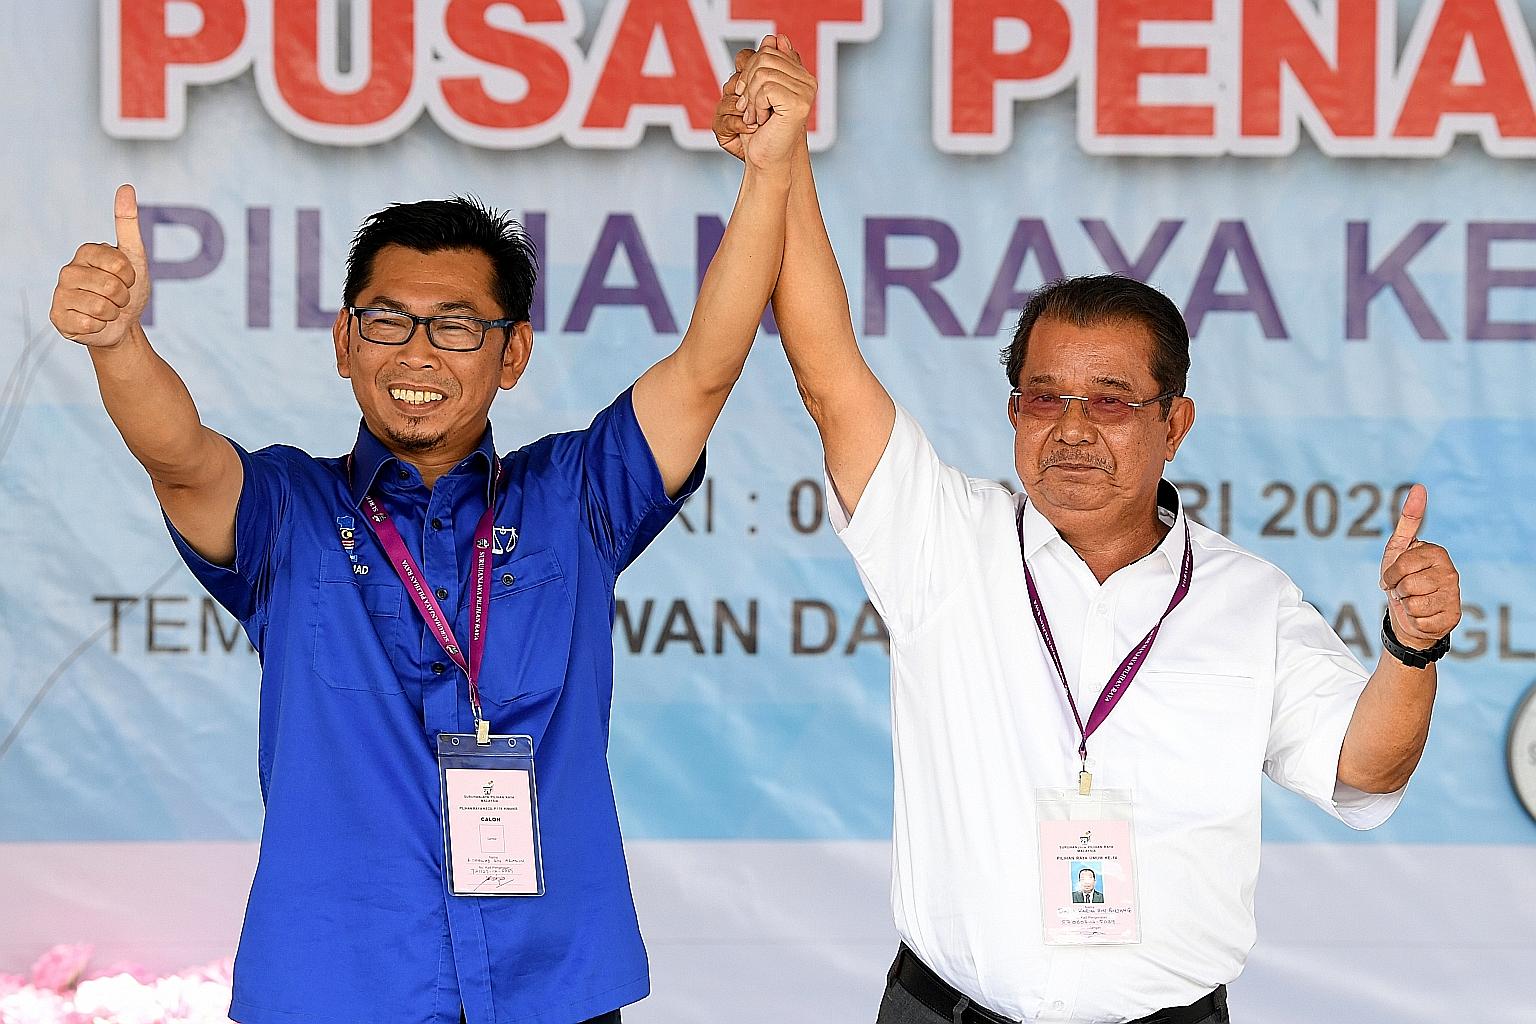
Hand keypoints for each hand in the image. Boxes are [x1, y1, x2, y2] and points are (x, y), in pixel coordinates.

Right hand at [50, 184, 150, 348]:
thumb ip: (128, 224)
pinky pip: (87, 324)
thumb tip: (126, 187)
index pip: (119, 264)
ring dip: (113, 313)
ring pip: (99, 307)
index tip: (128, 278)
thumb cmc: (129, 288)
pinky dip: (99, 327)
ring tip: (108, 310)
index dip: (131, 277)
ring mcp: (60, 294)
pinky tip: (94, 322)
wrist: (122, 324)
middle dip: (123, 297)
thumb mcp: (135, 257)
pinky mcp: (58, 317)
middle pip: (110, 287)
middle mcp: (68, 270)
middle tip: (119, 298)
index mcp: (87, 252)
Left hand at [712, 35, 814, 169]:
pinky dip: (755, 105)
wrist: (766, 159)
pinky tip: (760, 121)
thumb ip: (765, 64)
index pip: (769, 49)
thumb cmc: (760, 128)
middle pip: (765, 56)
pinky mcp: (799, 103)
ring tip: (752, 116)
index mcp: (801, 74)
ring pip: (763, 73)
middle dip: (747, 81)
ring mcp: (806, 91)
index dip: (749, 69)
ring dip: (750, 98)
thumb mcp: (758, 90)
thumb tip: (773, 38)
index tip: (746, 93)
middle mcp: (809, 81)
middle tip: (745, 106)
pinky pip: (765, 88)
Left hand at [1379, 484, 1460, 648]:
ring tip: (1414, 601)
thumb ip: (1408, 520)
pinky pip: (1420, 620)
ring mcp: (1453, 595)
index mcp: (1437, 553)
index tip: (1393, 576)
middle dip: (1398, 590)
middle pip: (1407, 585)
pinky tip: (1423, 615)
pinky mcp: (1452, 616)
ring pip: (1413, 603)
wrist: (1411, 613)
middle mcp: (1450, 572)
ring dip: (1406, 605)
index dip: (1390, 575)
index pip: (1401, 565)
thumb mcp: (1399, 549)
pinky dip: (1415, 620)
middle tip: (1404, 590)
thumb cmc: (1402, 579)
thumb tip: (1419, 486)